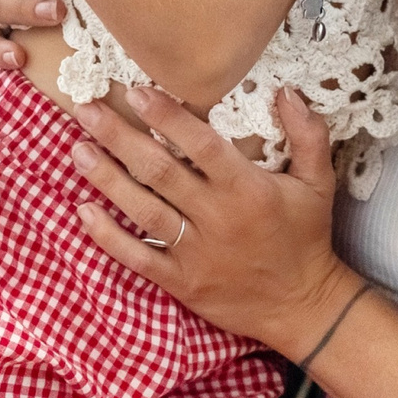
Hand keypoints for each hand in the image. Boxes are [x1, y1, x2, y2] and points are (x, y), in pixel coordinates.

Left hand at [68, 86, 361, 357]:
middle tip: (86, 110)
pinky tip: (84, 212)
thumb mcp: (319, 182)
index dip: (167, 117)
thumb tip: (286, 90)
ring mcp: (196, 252)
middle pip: (159, 171)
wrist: (303, 306)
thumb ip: (307, 134)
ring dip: (107, 179)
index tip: (134, 92)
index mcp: (247, 188)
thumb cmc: (307, 237)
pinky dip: (109, 237)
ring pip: (143, 210)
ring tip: (78, 150)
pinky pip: (139, 258)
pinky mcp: (182, 282)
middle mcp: (216, 217)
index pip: (200, 145)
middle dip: (119, 138)